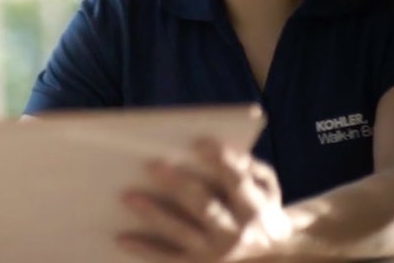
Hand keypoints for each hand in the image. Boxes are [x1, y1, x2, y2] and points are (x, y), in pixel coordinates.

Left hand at [119, 138, 292, 261]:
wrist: (272, 261)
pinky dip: (144, 248)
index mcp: (253, 208)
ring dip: (154, 214)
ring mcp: (215, 254)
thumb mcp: (267, 189)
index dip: (220, 161)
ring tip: (127, 196)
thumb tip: (222, 149)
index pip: (237, 182)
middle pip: (205, 207)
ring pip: (181, 232)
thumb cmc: (259, 212)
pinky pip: (167, 258)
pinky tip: (122, 238)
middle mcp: (236, 234)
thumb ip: (250, 168)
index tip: (197, 142)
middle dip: (178, 185)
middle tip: (151, 165)